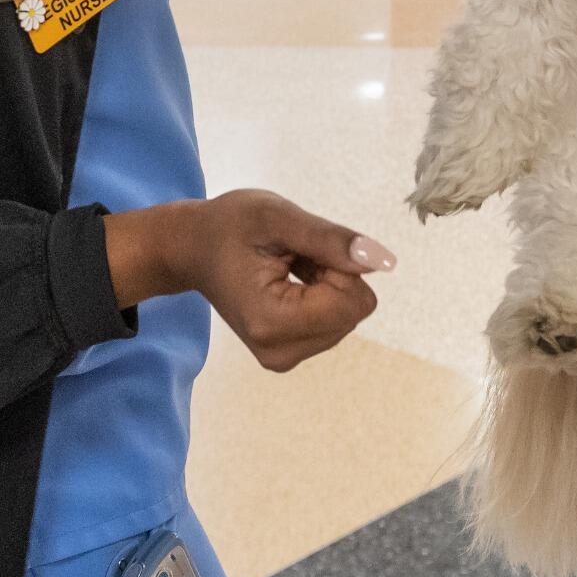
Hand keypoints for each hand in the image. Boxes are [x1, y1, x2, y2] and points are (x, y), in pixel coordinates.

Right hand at [108, 190, 392, 372]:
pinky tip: (288, 280)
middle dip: (333, 275)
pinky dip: (320, 295)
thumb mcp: (279, 218)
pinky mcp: (286, 354)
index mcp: (273, 323)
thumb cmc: (229, 226)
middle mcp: (279, 352)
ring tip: (287, 267)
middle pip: (353, 312)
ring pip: (347, 317)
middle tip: (291, 257)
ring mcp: (282, 358)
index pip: (353, 301)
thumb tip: (384, 263)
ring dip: (326, 284)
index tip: (302, 249)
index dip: (338, 265)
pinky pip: (334, 322)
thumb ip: (331, 240)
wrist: (192, 248)